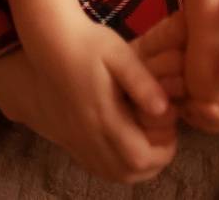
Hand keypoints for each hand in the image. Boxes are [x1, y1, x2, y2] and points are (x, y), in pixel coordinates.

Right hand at [0, 14, 176, 183]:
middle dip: (153, 162)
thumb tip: (164, 108)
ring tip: (146, 140)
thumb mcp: (118, 53)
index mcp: (104, 116)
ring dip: (135, 167)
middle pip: (128, 174)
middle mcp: (89, 136)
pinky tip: (123, 144)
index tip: (169, 124)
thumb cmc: (88, 43)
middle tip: (161, 135)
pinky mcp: (68, 140)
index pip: (140, 158)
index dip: (163, 149)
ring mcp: (77, 141)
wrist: (49, 43)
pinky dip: (116, 166)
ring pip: (112, 174)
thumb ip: (141, 82)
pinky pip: (96, 168)